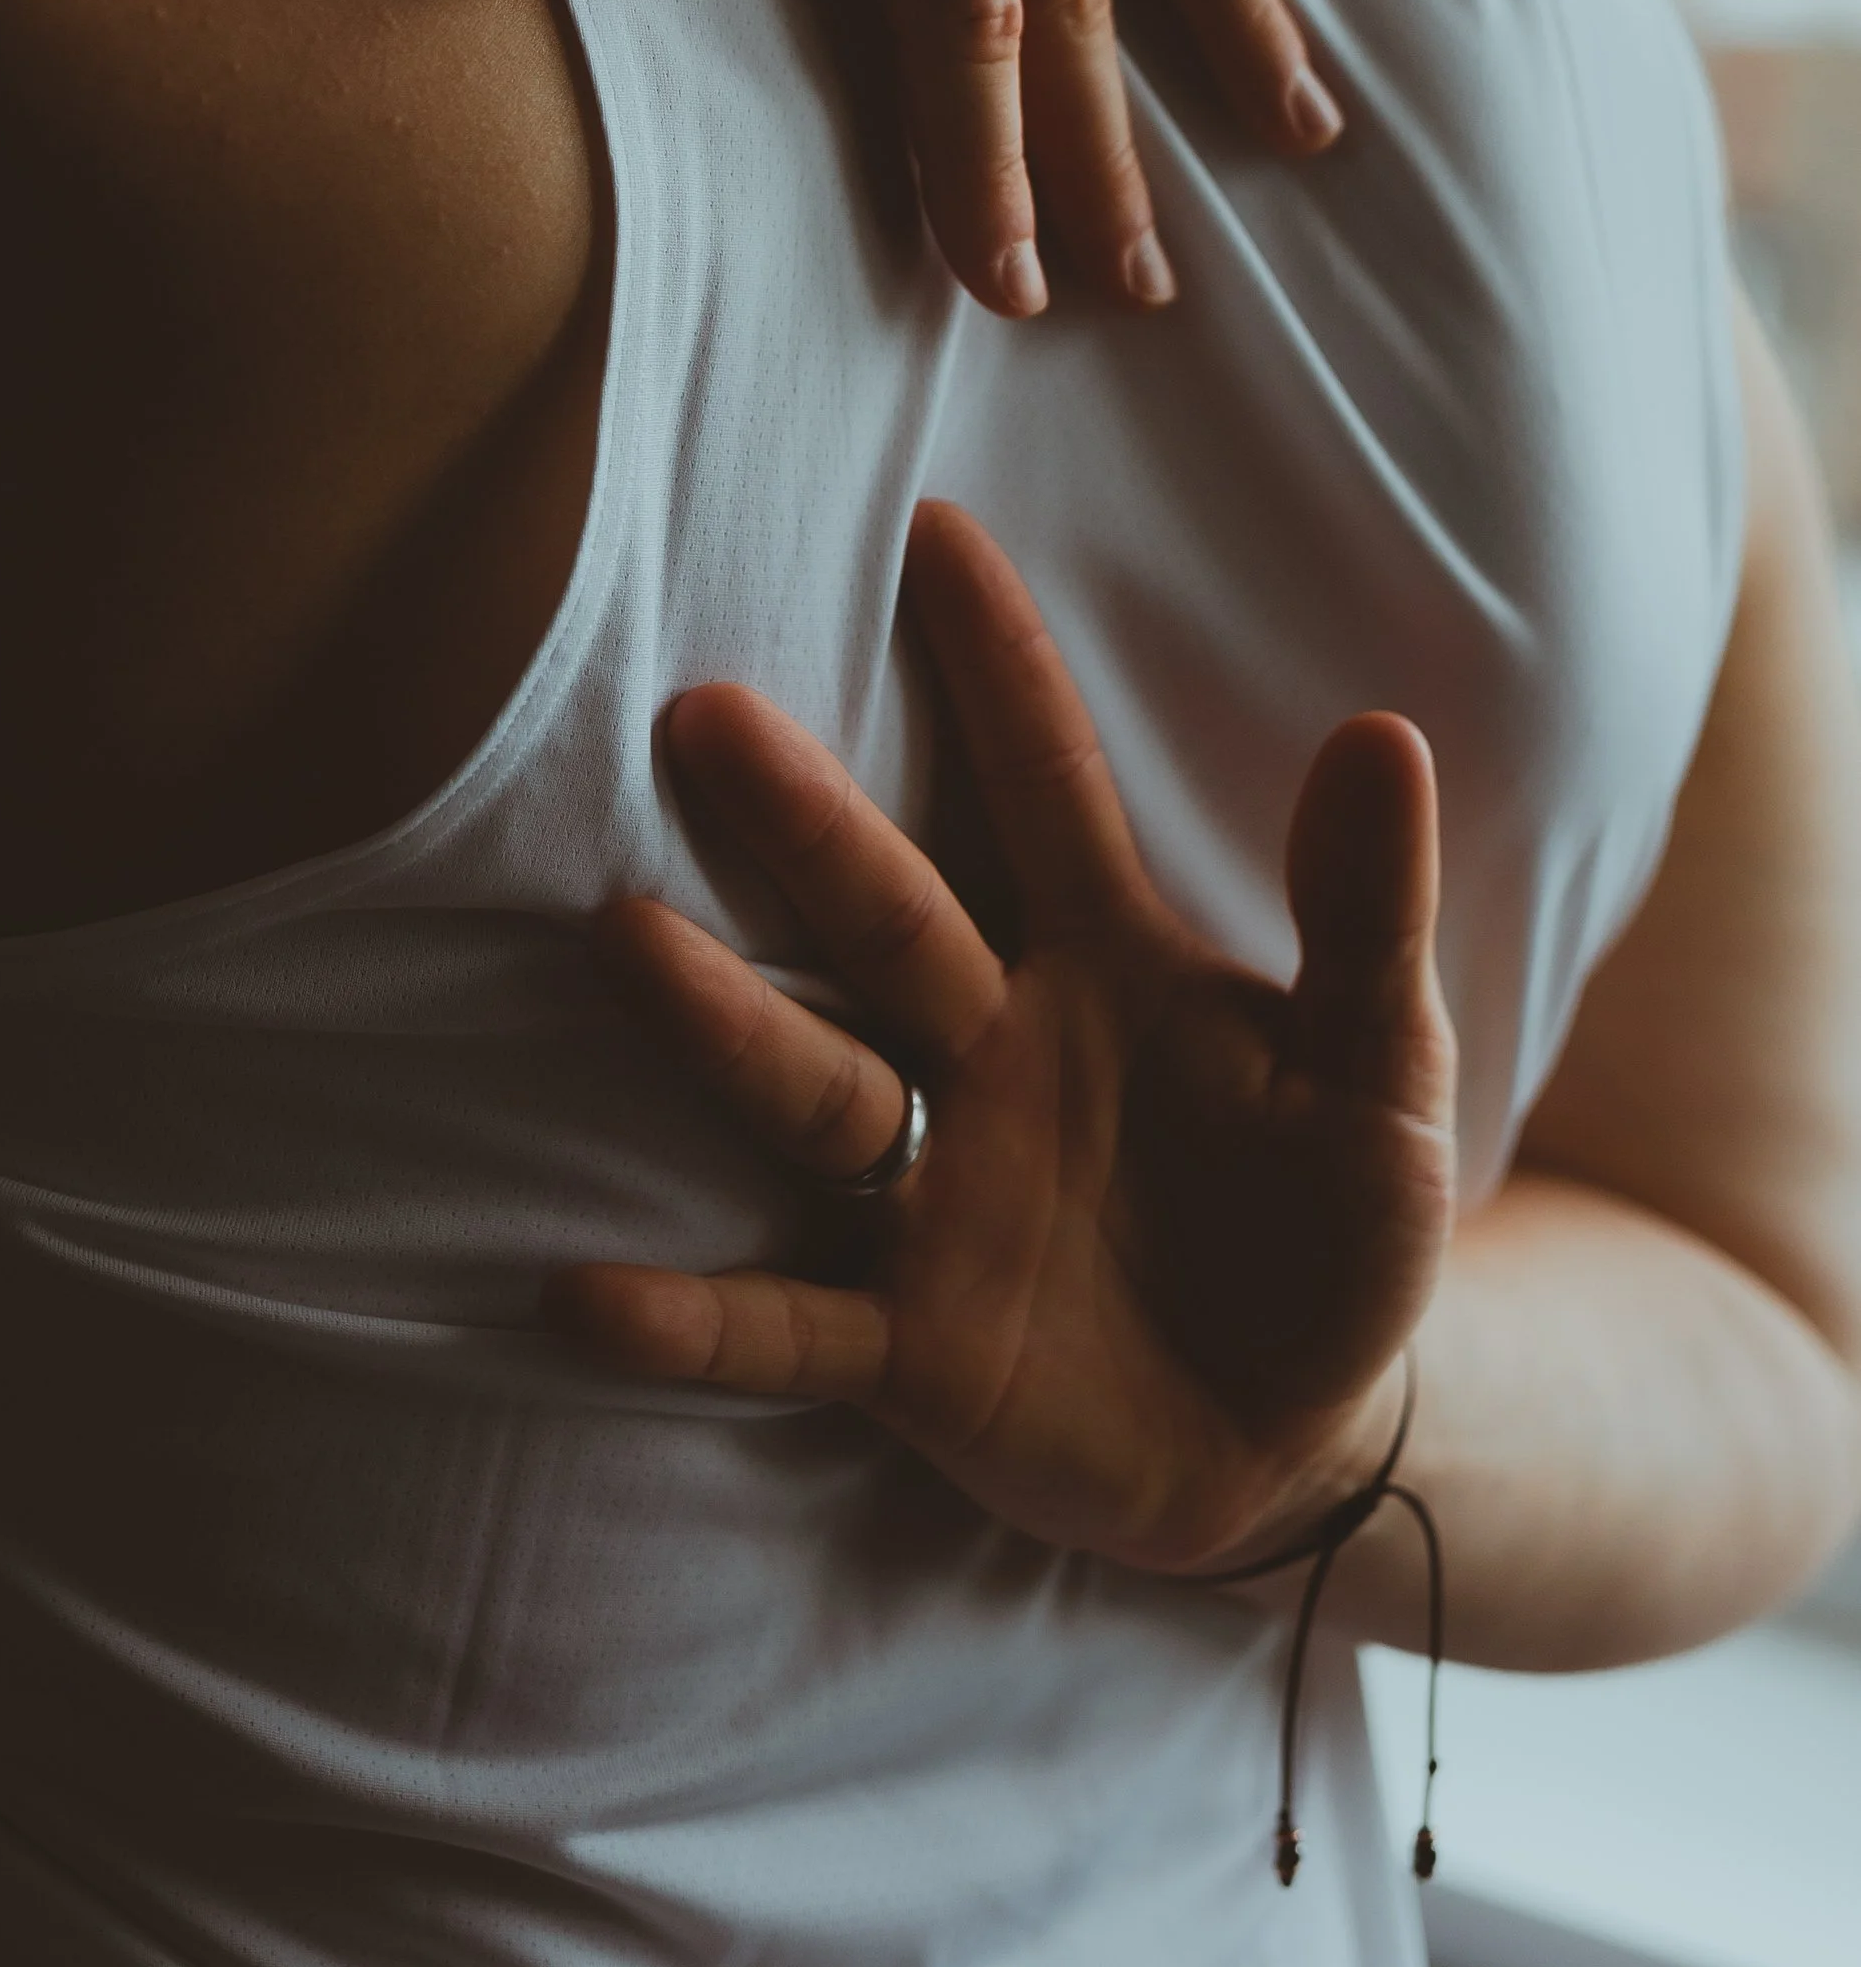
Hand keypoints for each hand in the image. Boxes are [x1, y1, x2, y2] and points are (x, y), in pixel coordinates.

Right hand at [550, 503, 1457, 1574]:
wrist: (1296, 1440)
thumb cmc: (1337, 1223)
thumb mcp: (1384, 1075)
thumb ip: (1367, 918)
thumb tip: (1383, 733)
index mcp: (1107, 962)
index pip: (1048, 784)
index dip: (1000, 664)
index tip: (934, 526)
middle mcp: (995, 1051)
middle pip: (891, 916)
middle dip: (805, 821)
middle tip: (704, 709)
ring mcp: (941, 1198)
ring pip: (819, 1091)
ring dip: (721, 1023)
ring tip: (622, 936)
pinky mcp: (913, 1346)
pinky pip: (785, 1324)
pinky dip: (691, 1319)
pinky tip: (583, 1296)